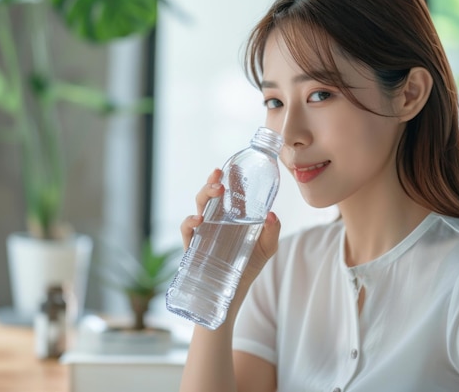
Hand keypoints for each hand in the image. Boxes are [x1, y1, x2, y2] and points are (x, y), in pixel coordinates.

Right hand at [179, 169, 280, 283]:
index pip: (230, 192)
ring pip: (199, 206)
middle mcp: (216, 220)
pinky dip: (189, 222)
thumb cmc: (248, 267)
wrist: (233, 293)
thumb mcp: (267, 248)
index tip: (234, 165)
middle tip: (220, 176)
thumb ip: (272, 232)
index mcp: (233, 216)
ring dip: (205, 194)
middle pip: (211, 195)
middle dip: (213, 182)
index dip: (231, 178)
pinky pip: (186, 230)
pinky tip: (199, 220)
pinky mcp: (193, 246)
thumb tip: (271, 215)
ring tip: (216, 189)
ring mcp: (204, 232)